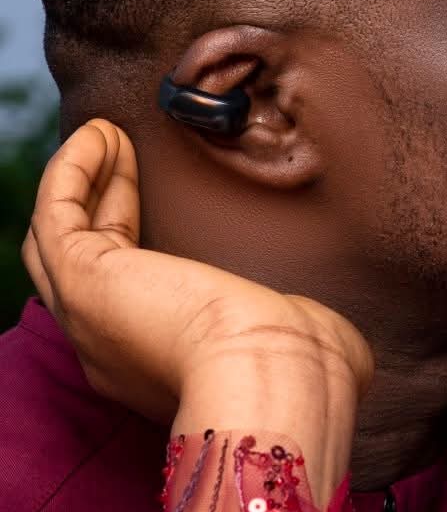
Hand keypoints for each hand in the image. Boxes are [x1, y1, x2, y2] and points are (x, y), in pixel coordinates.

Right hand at [24, 120, 373, 425]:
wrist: (274, 378)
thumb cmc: (299, 371)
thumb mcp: (299, 346)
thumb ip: (298, 333)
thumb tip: (326, 332)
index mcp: (158, 372)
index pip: (123, 306)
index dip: (129, 250)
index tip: (149, 206)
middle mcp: (109, 349)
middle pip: (73, 269)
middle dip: (94, 209)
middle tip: (117, 158)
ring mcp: (89, 316)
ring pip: (55, 239)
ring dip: (78, 183)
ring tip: (107, 138)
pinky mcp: (84, 280)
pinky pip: (56, 212)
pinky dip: (71, 169)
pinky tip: (103, 133)